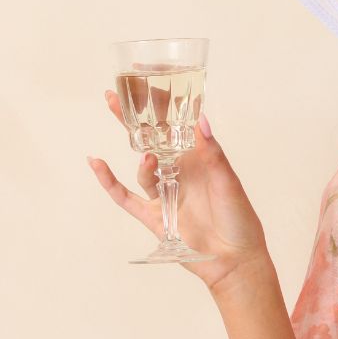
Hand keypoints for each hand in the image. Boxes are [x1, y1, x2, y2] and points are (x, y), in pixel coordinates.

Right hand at [87, 90, 269, 293]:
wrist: (236, 260)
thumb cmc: (240, 219)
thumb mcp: (228, 182)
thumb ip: (212, 153)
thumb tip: (201, 119)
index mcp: (199, 159)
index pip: (176, 125)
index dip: (161, 102)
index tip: (144, 78)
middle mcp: (180, 172)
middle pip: (151, 140)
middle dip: (133, 118)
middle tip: (113, 95)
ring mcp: (164, 193)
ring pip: (141, 167)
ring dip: (141, 157)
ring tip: (148, 158)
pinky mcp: (153, 216)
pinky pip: (125, 197)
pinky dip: (109, 181)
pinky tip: (96, 163)